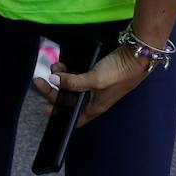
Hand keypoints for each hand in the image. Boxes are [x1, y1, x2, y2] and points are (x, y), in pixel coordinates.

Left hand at [32, 44, 150, 127]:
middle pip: (68, 99)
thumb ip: (73, 82)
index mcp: (94, 107)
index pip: (74, 118)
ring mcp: (94, 86)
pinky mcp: (96, 74)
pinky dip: (68, 71)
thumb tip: (53, 80)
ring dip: (60, 78)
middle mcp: (93, 98)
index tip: (44, 107)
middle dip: (53, 90)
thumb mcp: (94, 80)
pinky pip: (76, 76)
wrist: (137, 56)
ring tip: (55, 67)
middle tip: (39, 80)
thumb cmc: (119, 73)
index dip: (59, 115)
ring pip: (71, 86)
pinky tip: (63, 64)